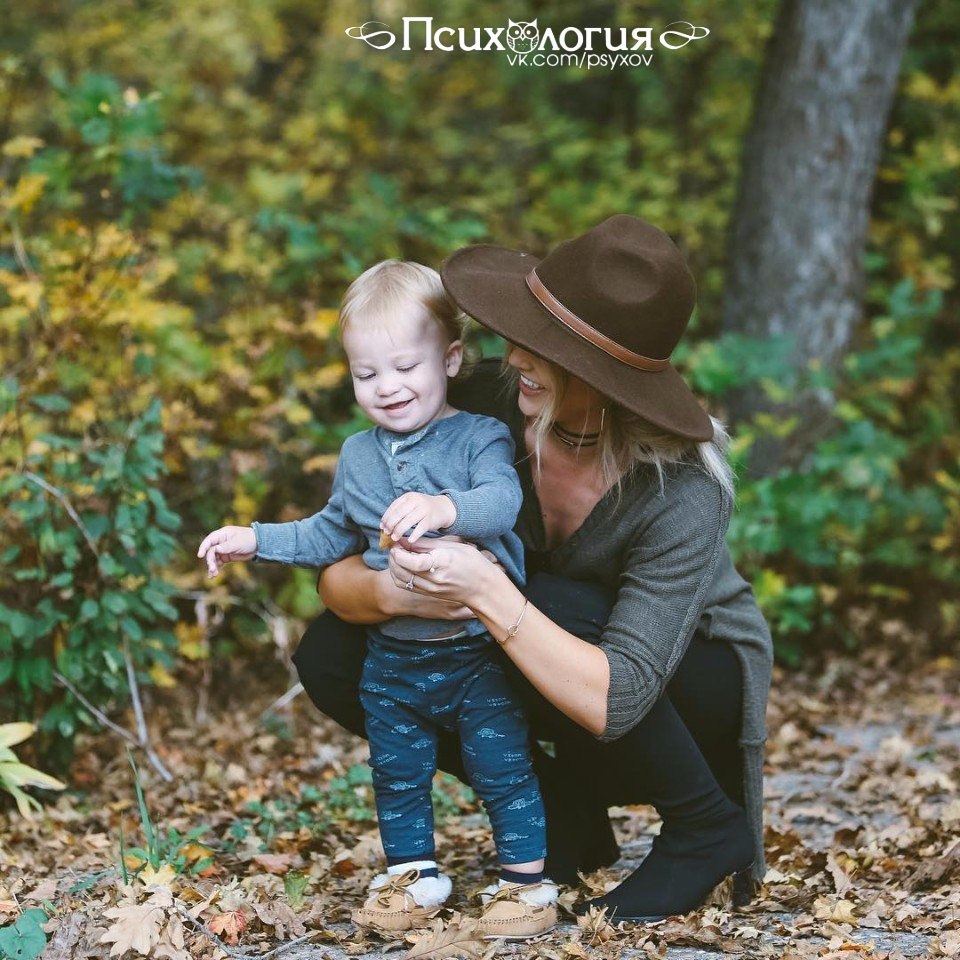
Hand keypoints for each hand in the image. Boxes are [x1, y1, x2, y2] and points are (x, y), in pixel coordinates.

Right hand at [197, 525, 256, 577]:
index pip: (209, 540)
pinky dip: (216, 568)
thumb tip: (215, 549)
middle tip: (212, 569)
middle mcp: (220, 541)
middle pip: (210, 551)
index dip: (203, 547)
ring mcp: (223, 549)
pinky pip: (218, 562)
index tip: (200, 555)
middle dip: (210, 560)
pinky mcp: (226, 556)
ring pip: (213, 558)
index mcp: (222, 534)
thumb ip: (226, 546)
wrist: (260, 545)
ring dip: (212, 566)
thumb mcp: (238, 543)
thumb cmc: (249, 539)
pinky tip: (213, 575)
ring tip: (213, 574)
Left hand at [380, 492, 455, 544]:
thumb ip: (399, 511)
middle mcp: (416, 501)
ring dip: (399, 531)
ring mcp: (424, 509)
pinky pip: (420, 528)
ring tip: (394, 538)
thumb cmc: (423, 509)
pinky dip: (414, 535)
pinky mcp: (431, 519)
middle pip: (399, 514)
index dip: (386, 517)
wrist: (443, 508)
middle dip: (390, 525)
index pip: (393, 507)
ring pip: (408, 521)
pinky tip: (409, 540)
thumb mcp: (411, 505)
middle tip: (386, 533)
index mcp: (408, 496)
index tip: (382, 527)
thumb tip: (384, 525)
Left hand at [387, 538, 501, 607]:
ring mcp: (430, 589)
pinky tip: (402, 565)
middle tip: (395, 545)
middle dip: (393, 557)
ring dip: (393, 566)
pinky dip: (399, 574)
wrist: (482, 588)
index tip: (397, 544)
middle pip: (402, 571)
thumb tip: (405, 540)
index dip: (400, 553)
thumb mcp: (452, 546)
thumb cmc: (472, 563)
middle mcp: (434, 579)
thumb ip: (426, 544)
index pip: (414, 562)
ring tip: (397, 554)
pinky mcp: (428, 594)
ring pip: (400, 579)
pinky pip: (405, 585)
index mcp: (442, 564)